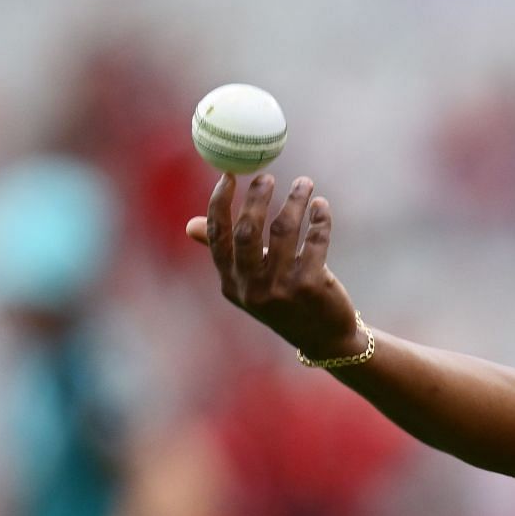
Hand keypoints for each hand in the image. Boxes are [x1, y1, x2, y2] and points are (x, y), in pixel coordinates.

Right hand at [187, 173, 363, 358]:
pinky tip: (320, 207)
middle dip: (256, 198)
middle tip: (267, 176)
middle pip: (247, 231)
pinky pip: (314, 241)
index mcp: (231, 284)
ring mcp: (282, 288)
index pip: (218, 238)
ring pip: (283, 230)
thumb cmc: (285, 302)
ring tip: (304, 183)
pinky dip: (319, 219)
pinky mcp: (312, 286)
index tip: (228, 176)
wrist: (325, 339)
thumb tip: (189, 225)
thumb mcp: (250, 283)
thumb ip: (226, 254)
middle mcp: (252, 287)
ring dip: (294, 200)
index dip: (220, 204)